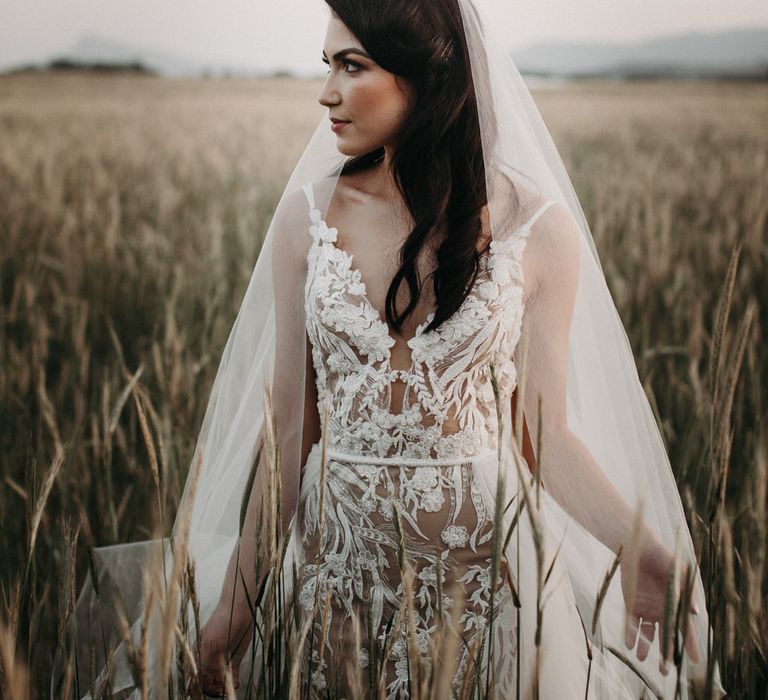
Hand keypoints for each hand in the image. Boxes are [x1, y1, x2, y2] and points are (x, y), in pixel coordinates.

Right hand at [192, 605, 252, 696]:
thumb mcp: (209, 642)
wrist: (239, 609)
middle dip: (212, 691)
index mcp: (198, 657)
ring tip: (228, 688)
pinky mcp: (234, 660)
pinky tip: (235, 683)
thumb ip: (202, 662)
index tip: (203, 694)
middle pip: (206, 684)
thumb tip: (193, 682)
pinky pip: (231, 677)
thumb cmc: (221, 622)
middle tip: (221, 691)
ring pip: (219, 683)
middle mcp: (208, 661)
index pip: (193, 680)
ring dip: (223, 689)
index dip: (197, 690)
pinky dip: (233, 683)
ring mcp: (221, 661)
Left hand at [620, 541, 700, 675]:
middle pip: (666, 637)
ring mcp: (647, 609)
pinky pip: (631, 623)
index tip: (693, 661)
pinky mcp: (631, 604)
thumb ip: (686, 591)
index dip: (690, 645)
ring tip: (642, 659)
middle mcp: (662, 611)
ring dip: (645, 647)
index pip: (685, 630)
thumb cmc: (663, 557)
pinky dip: (631, 634)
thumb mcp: (678, 572)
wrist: (639, 547)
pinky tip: (630, 645)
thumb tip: (694, 612)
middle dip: (666, 654)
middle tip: (665, 671)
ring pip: (647, 634)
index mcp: (676, 606)